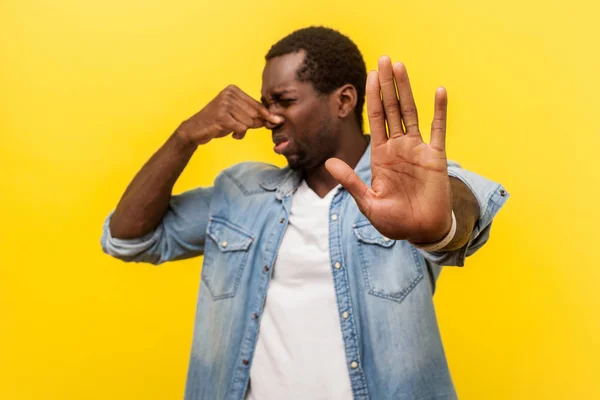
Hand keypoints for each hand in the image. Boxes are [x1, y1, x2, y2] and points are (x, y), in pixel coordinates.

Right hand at [176, 85, 281, 145]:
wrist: (195, 129)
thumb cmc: (219, 122)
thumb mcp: (236, 114)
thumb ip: (253, 115)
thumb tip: (275, 119)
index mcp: (233, 90)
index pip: (257, 104)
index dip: (267, 115)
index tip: (278, 121)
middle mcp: (229, 94)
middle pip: (254, 114)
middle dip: (254, 125)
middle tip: (243, 129)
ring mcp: (224, 104)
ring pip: (249, 122)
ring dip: (244, 130)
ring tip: (233, 130)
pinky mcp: (221, 117)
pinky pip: (241, 128)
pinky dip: (239, 134)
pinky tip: (232, 134)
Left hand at [325, 56, 452, 243]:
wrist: (421, 232)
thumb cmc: (394, 221)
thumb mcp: (368, 203)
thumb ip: (351, 182)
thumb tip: (329, 163)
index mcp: (381, 156)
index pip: (375, 119)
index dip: (372, 97)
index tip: (370, 75)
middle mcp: (398, 148)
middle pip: (391, 109)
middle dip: (387, 85)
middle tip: (384, 59)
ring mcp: (418, 150)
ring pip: (411, 113)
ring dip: (406, 90)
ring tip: (401, 67)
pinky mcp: (435, 158)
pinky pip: (438, 130)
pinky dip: (439, 111)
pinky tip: (438, 91)